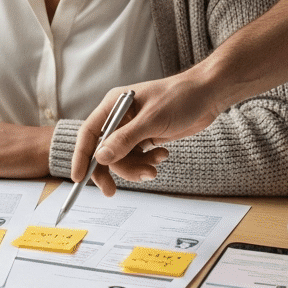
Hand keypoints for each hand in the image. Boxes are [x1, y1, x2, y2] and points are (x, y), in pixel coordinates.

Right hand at [71, 69, 222, 194]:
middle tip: (111, 192)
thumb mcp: (152, 120)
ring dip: (136, 168)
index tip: (79, 178)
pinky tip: (163, 155)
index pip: (89, 133)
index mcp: (114, 105)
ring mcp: (133, 129)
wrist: (208, 95)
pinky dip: (148, 162)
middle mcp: (120, 117)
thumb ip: (125, 139)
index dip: (81, 156)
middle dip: (111, 170)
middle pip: (103, 151)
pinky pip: (138, 158)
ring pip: (122, 159)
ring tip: (154, 170)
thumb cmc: (180, 98)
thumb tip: (100, 158)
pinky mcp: (146, 137)